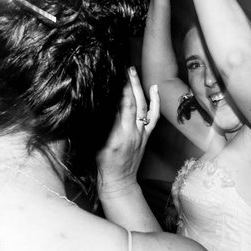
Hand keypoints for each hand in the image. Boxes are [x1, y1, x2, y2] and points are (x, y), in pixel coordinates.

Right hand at [97, 68, 160, 198]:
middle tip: (126, 68)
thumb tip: (98, 107)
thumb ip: (99, 127)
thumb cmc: (103, 166)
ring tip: (133, 72)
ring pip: (144, 107)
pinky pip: (153, 116)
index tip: (115, 76)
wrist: (120, 182)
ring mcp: (142, 134)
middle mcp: (133, 133)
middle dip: (131, 84)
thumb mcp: (96, 146)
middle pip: (134, 103)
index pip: (122, 108)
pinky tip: (153, 88)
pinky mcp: (146, 136)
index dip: (121, 91)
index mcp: (119, 136)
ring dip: (139, 88)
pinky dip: (155, 101)